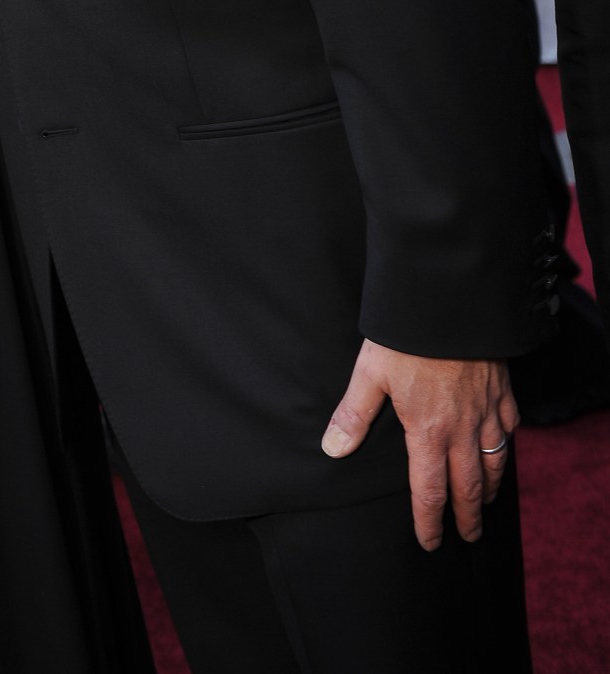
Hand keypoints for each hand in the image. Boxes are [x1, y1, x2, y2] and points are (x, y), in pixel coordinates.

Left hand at [322, 338, 517, 550]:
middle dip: (467, 516)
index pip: (429, 492)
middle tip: (469, 537)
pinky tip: (501, 451)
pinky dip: (506, 448)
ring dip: (490, 489)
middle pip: (468, 487)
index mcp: (427, 431)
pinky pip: (510, 429)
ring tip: (485, 503)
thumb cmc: (406, 336)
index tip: (429, 542)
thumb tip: (333, 449)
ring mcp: (487, 411)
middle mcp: (462, 429)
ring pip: (495, 463)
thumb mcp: (371, 372)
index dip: (429, 522)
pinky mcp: (502, 391)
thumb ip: (354, 414)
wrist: (449, 302)